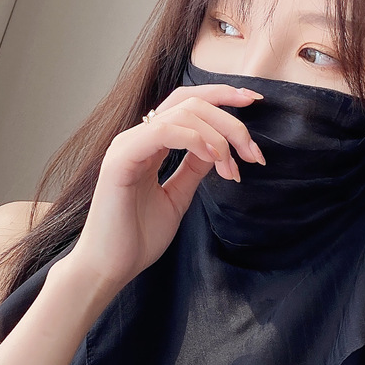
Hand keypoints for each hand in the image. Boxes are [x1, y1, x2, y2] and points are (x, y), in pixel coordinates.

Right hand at [64, 83, 266, 291]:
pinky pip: (163, 131)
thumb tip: (219, 148)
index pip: (187, 104)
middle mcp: (137, 137)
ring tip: (233, 166)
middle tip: (254, 152)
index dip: (222, 97)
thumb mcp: (178, 196)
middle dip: (231, 121)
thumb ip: (194, 169)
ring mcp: (127, 145)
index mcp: (149, 143)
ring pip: (182, 112)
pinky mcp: (121, 160)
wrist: (109, 267)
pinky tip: (213, 158)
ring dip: (219, 136)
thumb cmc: (137, 237)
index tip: (254, 103)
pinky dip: (195, 140)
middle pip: (191, 102)